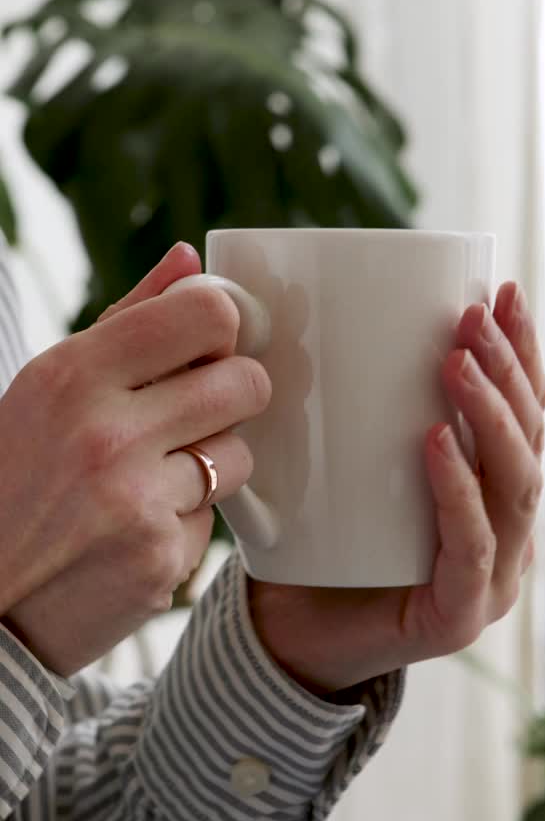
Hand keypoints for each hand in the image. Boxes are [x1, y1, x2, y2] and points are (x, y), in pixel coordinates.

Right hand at [2, 243, 270, 674]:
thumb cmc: (13, 480)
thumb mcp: (46, 389)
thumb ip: (126, 320)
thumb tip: (190, 260)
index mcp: (72, 375)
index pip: (206, 314)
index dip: (221, 328)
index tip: (208, 347)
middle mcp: (106, 435)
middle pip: (245, 382)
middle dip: (232, 395)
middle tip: (192, 414)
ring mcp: (136, 502)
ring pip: (239, 454)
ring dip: (210, 466)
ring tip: (149, 481)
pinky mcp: (162, 560)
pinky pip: (215, 520)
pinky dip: (184, 524)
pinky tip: (135, 531)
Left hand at [248, 282, 544, 695]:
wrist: (285, 639)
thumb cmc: (316, 543)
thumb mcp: (346, 461)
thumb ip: (358, 405)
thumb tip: (320, 306)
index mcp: (493, 494)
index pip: (526, 413)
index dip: (522, 353)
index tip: (501, 291)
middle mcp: (507, 534)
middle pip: (530, 440)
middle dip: (509, 370)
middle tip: (472, 315)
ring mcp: (493, 579)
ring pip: (515, 486)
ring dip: (491, 416)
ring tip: (457, 361)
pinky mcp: (458, 617)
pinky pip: (470, 546)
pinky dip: (457, 490)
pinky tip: (437, 441)